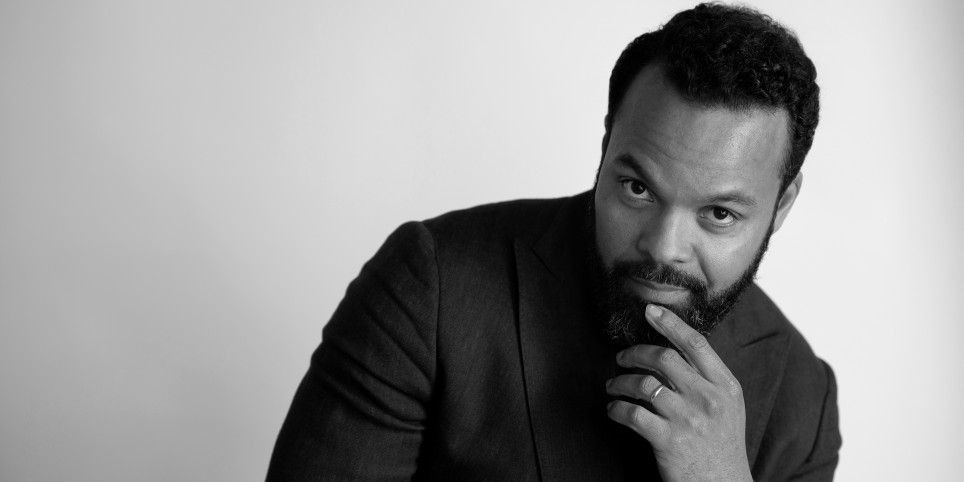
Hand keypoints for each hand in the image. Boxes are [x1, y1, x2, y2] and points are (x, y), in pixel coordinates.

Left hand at [605, 304, 751, 481]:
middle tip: (621, 357)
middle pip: (663, 358)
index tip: (650, 310)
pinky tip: (613, 410)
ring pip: (642, 384)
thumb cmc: (722, 447)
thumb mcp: (728, 408)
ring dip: (620, 382)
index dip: (670, 323)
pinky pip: (631, 414)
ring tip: (612, 386)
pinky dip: (615, 409)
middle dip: (634, 353)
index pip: (696, 344)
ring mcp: (688, 420)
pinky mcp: (668, 441)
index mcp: (726, 387)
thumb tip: (671, 350)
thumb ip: (707, 379)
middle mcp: (709, 399)